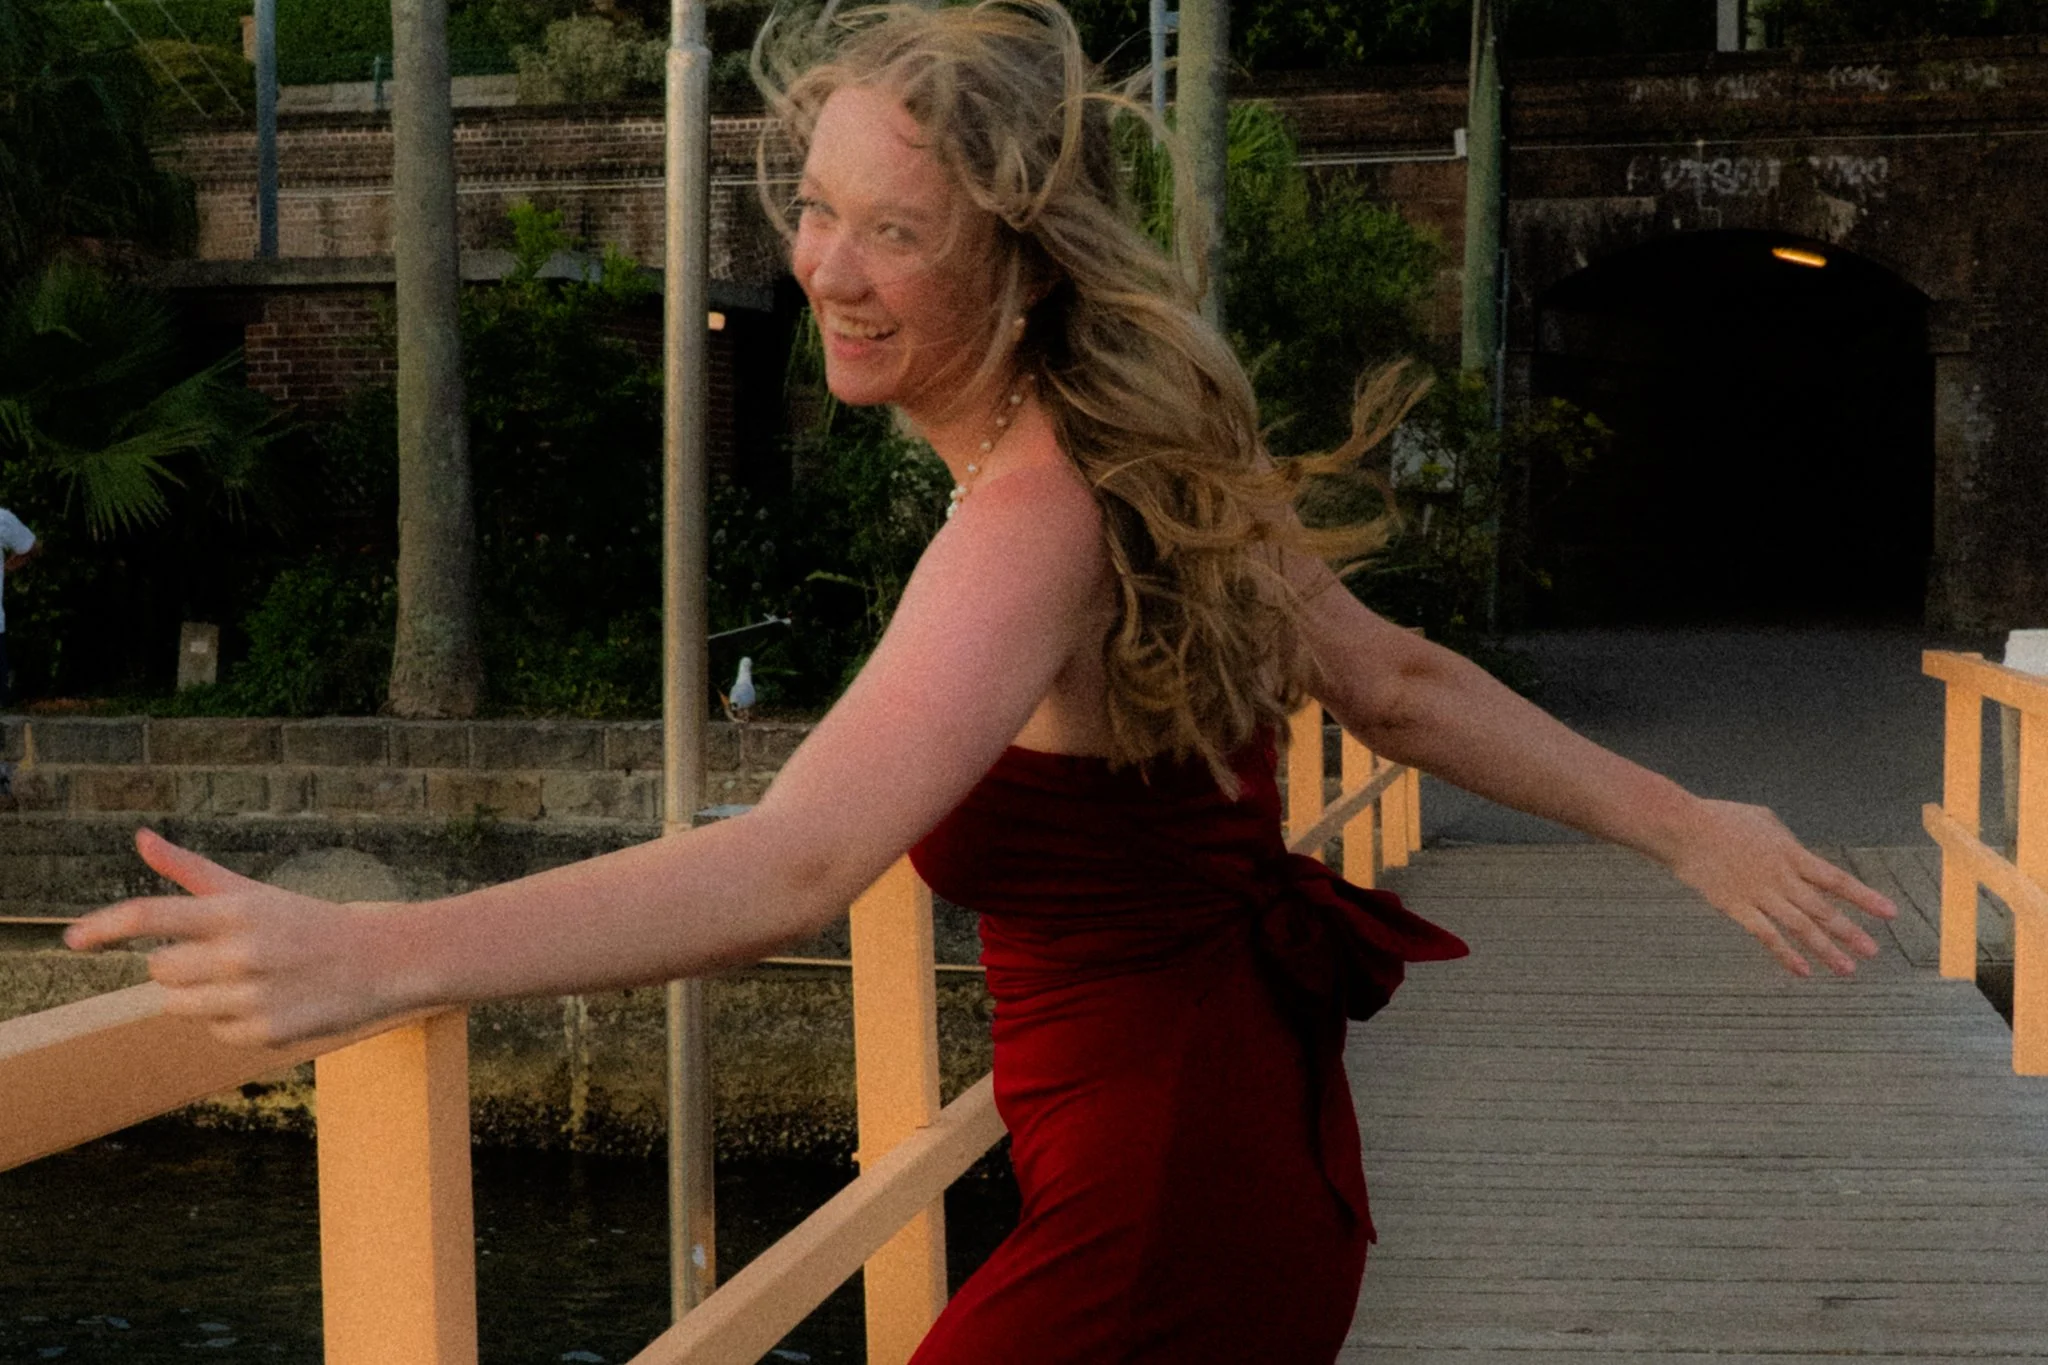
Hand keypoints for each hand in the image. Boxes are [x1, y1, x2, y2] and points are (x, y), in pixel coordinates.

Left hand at [63, 829, 400, 1046]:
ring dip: (199, 995)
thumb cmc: (308, 923)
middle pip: (159, 969)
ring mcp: (252, 998)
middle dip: (179, 964)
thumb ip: (190, 871)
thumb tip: (141, 838)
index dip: (104, 927)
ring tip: (246, 982)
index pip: (150, 916)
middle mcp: (240, 954)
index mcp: (236, 911)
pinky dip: (231, 1021)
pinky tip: (268, 1003)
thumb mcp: (253, 893)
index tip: (74, 939)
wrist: (382, 962)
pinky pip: (214, 1032)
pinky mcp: (265, 1034)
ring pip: (178, 1005)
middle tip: (221, 956)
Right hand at [1663, 799, 1896, 976]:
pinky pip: (1765, 935)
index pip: (1836, 879)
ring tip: (1846, 969)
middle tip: (1872, 952)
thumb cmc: (1721, 818)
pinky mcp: (1735, 907)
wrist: (1683, 828)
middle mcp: (1780, 877)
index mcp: (1790, 853)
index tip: (1889, 913)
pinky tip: (1800, 971)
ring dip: (1825, 949)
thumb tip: (1801, 854)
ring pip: (1800, 926)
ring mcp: (1758, 894)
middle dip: (1850, 932)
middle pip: (1822, 909)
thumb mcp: (1764, 820)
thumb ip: (1787, 841)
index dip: (1864, 897)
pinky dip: (1784, 954)